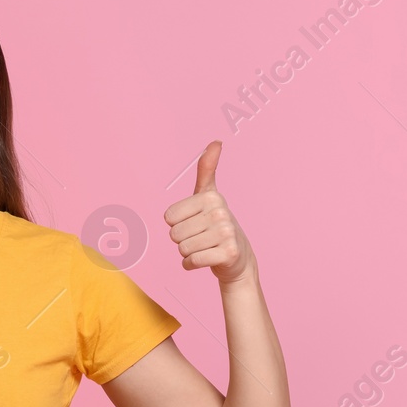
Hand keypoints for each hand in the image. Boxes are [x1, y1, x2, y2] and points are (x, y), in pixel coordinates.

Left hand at [164, 140, 255, 284]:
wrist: (237, 258)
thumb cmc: (216, 225)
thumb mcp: (209, 195)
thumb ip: (207, 169)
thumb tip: (216, 141)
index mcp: (211, 197)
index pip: (169, 216)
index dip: (177, 224)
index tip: (194, 222)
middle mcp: (221, 212)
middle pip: (174, 234)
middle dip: (182, 240)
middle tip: (200, 238)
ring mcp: (227, 233)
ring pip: (182, 249)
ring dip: (188, 253)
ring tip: (204, 247)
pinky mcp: (228, 253)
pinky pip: (192, 261)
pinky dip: (192, 265)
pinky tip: (206, 259)